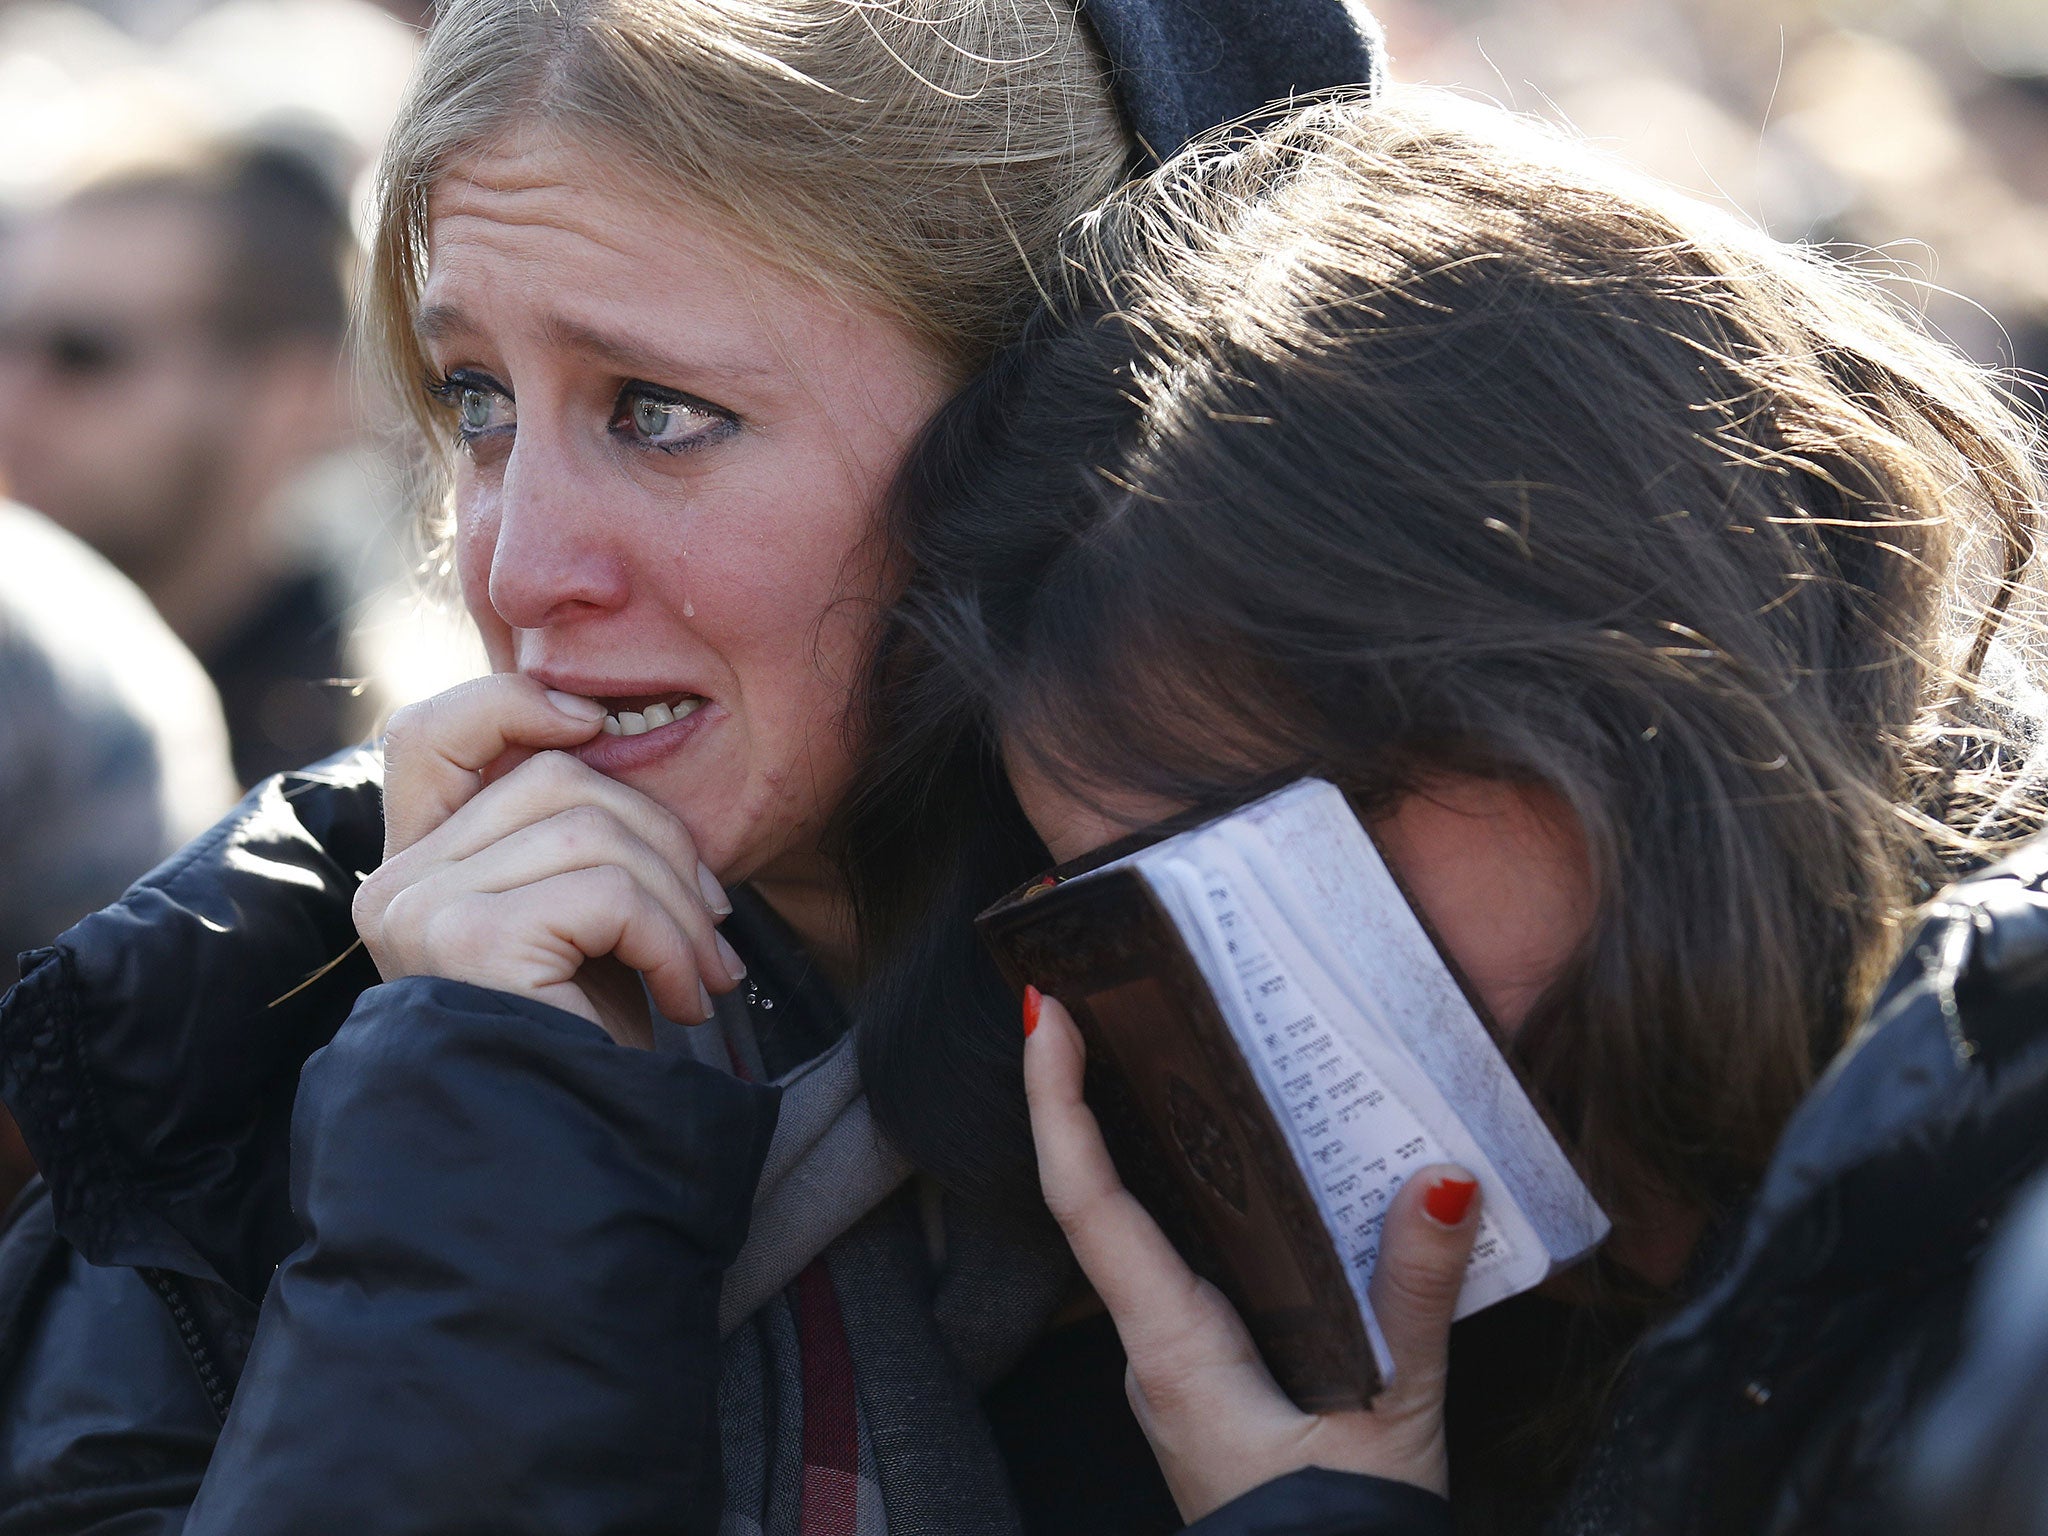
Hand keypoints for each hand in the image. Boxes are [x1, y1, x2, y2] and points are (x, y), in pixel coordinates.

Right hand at [352, 675, 744, 1046]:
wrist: (566, 1162)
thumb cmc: (582, 1049)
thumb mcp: (577, 925)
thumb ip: (571, 840)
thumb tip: (613, 743)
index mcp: (416, 868)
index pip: (429, 734)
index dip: (513, 703)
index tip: (596, 722)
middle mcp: (397, 884)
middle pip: (554, 779)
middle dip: (662, 840)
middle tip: (711, 922)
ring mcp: (421, 909)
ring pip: (591, 829)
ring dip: (679, 902)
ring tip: (704, 971)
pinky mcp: (467, 940)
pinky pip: (607, 892)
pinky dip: (669, 942)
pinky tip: (683, 1000)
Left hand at [1022, 989, 1478, 1521]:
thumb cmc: (1337, 1535)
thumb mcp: (1394, 1413)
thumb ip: (1415, 1298)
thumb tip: (1441, 1184)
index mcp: (1171, 1349)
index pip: (1087, 1203)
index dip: (1055, 1104)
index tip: (1041, 1014)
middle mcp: (1151, 1345)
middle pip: (1099, 1198)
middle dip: (1091, 1093)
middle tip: (1107, 993)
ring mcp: (1172, 1359)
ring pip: (1144, 1229)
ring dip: (1149, 1141)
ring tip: (1174, 1046)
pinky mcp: (1203, 1371)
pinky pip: (1185, 1262)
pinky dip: (1200, 1196)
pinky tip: (1245, 1157)